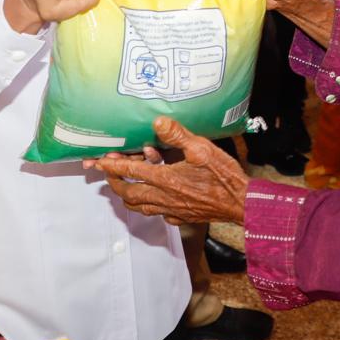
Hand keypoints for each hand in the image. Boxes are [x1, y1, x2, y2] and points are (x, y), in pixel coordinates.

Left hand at [95, 117, 249, 224]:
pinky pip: (157, 214)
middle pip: (129, 193)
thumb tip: (158, 122)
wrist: (240, 203)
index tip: (99, 162)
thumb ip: (177, 135)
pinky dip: (148, 206)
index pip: (131, 171)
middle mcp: (164, 197)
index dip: (112, 165)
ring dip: (128, 196)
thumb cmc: (223, 176)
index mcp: (165, 179)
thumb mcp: (202, 148)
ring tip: (124, 187)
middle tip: (108, 175)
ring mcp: (172, 210)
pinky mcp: (182, 217)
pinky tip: (154, 200)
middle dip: (115, 183)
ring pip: (140, 207)